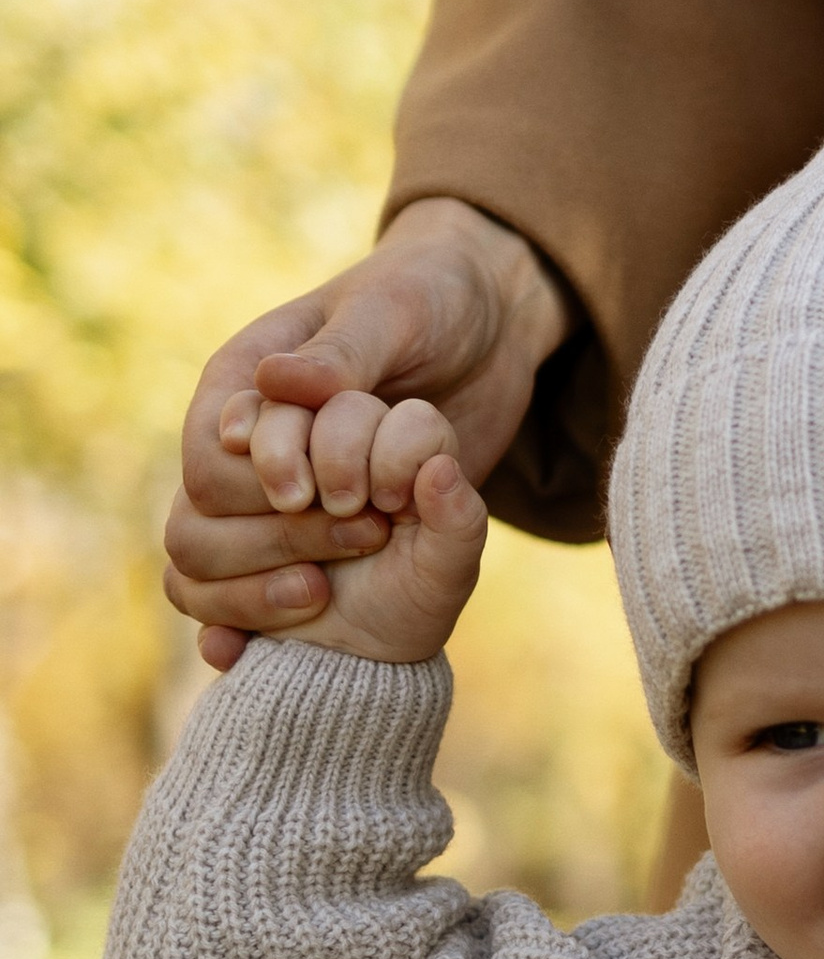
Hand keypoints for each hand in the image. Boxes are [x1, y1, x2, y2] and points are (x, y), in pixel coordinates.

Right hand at [163, 199, 569, 669]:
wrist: (487, 329)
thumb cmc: (430, 301)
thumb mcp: (395, 314)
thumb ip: (340, 357)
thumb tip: (273, 386)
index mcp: (245, 377)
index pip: (210, 452)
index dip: (259, 481)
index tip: (316, 492)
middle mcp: (245, 440)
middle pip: (203, 515)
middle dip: (279, 535)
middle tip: (368, 526)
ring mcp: (272, 492)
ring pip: (206, 561)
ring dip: (258, 585)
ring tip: (330, 587)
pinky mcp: (307, 533)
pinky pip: (238, 592)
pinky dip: (237, 623)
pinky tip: (242, 657)